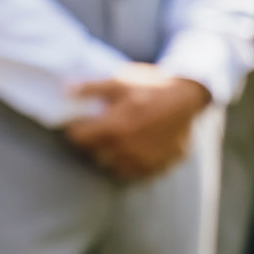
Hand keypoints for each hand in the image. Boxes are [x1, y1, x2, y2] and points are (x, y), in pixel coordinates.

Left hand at [64, 64, 210, 181]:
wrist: (187, 96)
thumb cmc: (151, 85)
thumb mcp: (120, 81)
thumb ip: (92, 87)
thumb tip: (66, 91)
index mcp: (113, 128)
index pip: (78, 139)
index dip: (75, 130)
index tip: (79, 124)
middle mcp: (126, 149)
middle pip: (93, 154)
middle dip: (91, 143)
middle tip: (97, 131)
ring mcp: (143, 161)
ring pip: (113, 167)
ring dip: (110, 156)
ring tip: (115, 142)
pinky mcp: (159, 167)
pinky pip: (135, 173)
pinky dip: (130, 164)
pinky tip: (133, 150)